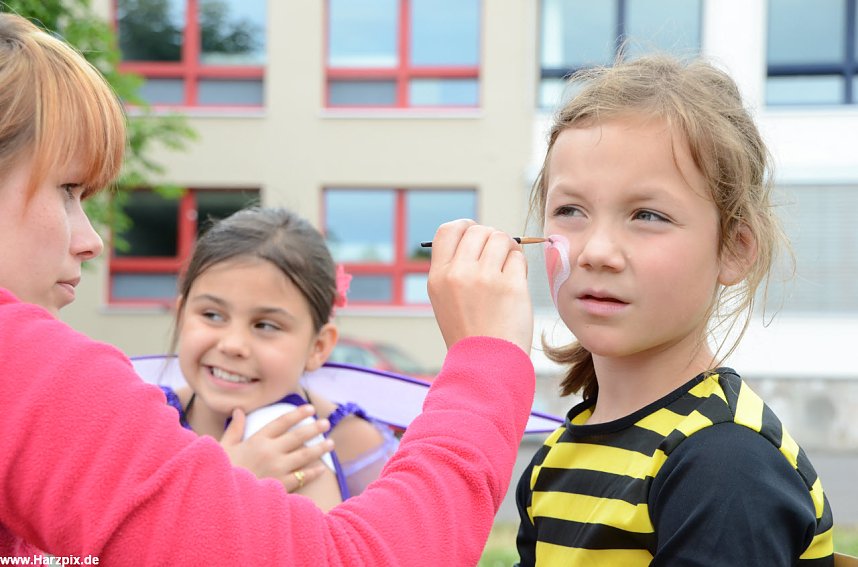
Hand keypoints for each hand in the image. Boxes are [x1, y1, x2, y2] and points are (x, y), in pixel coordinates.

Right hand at [220, 405, 333, 491]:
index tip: (310, 409)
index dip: (297, 414)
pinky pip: (301, 477)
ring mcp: (277, 469)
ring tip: (331, 443)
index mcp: (257, 440)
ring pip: (304, 455)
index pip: (282, 422)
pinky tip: (321, 469)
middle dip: (314, 428)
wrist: (220, 498)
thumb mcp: (223, 447)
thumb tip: (238, 410)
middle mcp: (270, 452)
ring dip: (319, 449)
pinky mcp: (280, 486)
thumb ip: (234, 428)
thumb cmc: (220, 471)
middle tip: (326, 423)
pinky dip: (312, 473)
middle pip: (297, 436)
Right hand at [427, 219, 532, 353]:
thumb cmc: (470, 333)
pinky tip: (515, 283)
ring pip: (501, 239)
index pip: (449, 229)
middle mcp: (458, 274)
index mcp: (438, 277)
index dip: (466, 227)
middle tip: (497, 257)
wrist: (485, 365)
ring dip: (508, 250)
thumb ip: (455, 268)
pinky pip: (518, 258)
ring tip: (506, 271)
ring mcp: (485, 279)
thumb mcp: (446, 300)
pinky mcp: (511, 286)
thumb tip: (478, 237)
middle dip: (491, 238)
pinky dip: (519, 266)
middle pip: (479, 230)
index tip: (476, 237)